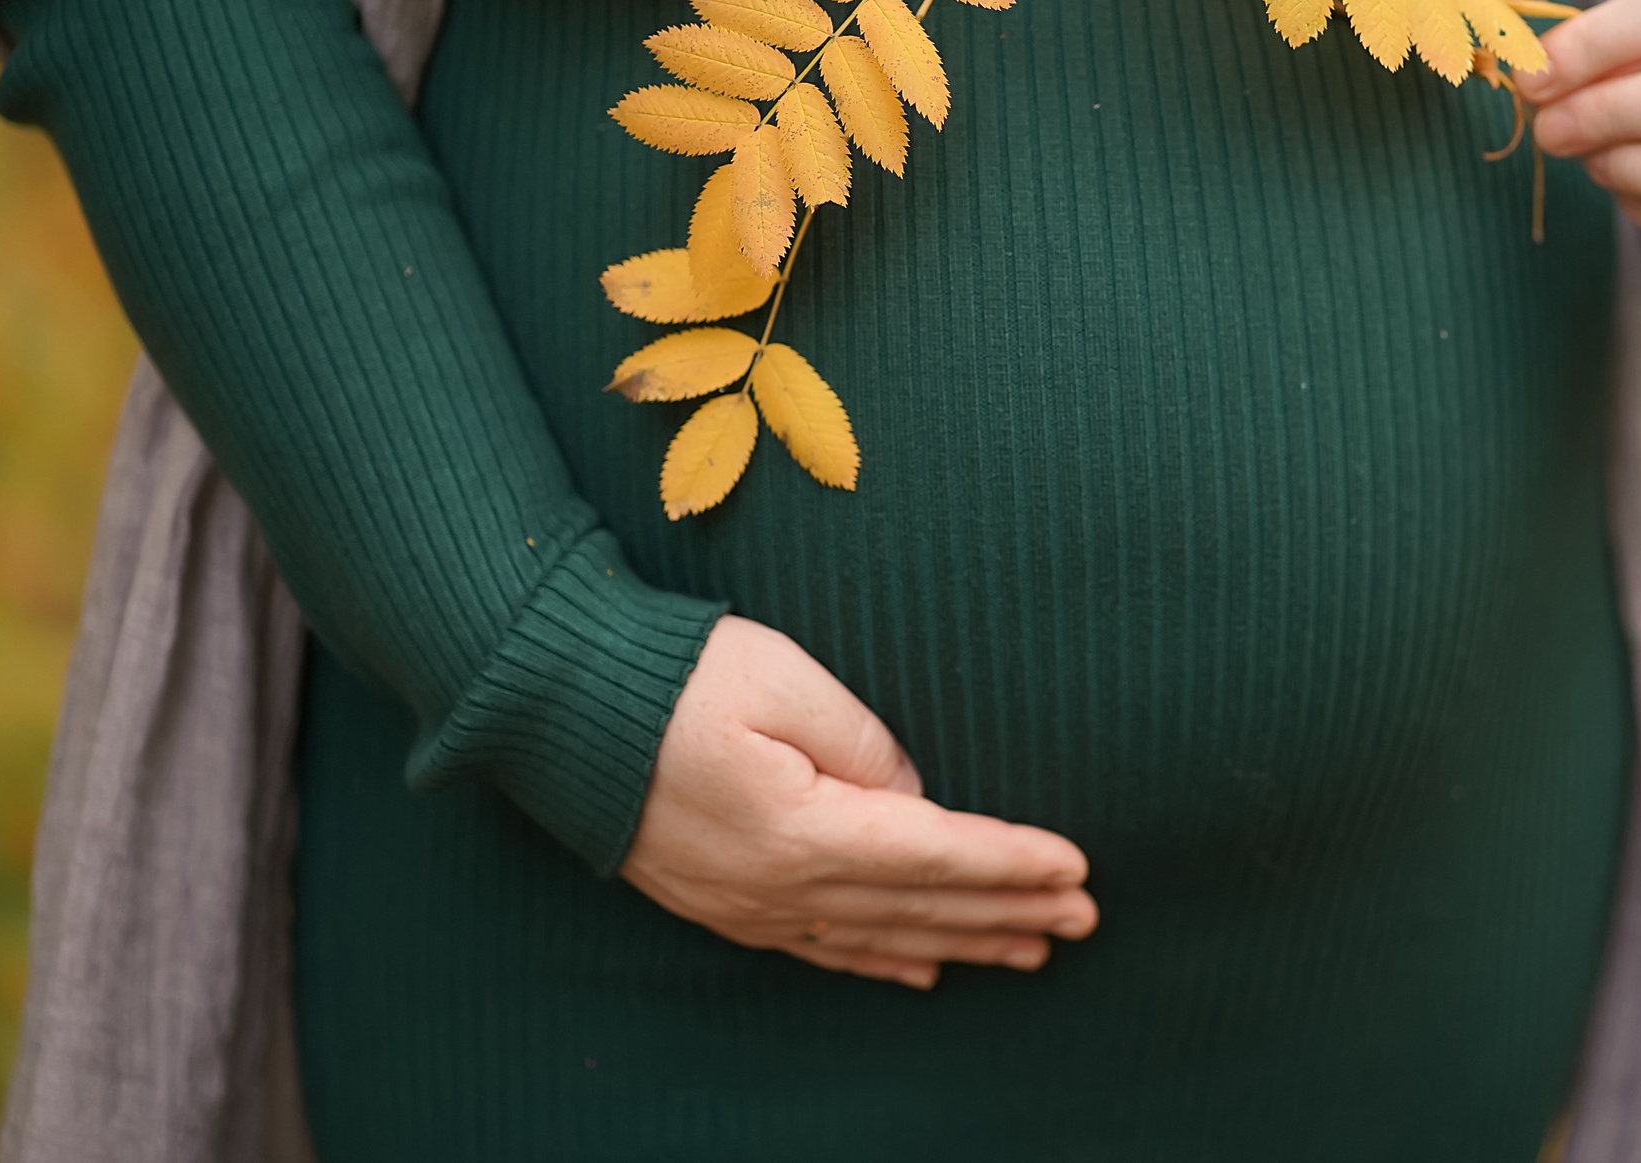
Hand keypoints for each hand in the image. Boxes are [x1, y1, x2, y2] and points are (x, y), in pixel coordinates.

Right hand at [620, 616, 1097, 989]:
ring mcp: (746, 905)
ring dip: (960, 942)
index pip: (935, 853)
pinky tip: (922, 969)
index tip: (1078, 868)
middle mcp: (776, 887)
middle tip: (1085, 918)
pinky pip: (821, 948)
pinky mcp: (721, 903)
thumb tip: (914, 797)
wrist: (555, 703)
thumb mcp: (782, 680)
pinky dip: (883, 959)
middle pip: (919, 907)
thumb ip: (864, 742)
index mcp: (800, 829)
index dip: (1012, 863)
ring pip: (878, 937)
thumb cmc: (673, 672)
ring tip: (1031, 949)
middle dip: (1008, 912)